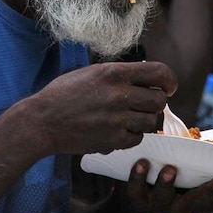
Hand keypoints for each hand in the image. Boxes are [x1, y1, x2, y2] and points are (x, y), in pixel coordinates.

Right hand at [26, 61, 177, 155]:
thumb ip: (119, 74)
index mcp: (114, 73)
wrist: (42, 121)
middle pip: (159, 100)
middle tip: (144, 105)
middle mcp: (118, 94)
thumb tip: (147, 78)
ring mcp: (117, 119)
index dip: (169, 80)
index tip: (168, 87)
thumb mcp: (91, 73)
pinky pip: (137, 139)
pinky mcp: (113, 140)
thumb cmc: (64, 94)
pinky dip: (131, 136)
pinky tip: (117, 130)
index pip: (159, 72)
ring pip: (151, 122)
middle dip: (155, 103)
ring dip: (144, 121)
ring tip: (128, 118)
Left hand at [120, 159, 212, 212]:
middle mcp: (181, 210)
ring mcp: (158, 208)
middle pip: (198, 206)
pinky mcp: (136, 201)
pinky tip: (143, 162)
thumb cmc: (170, 173)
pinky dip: (139, 177)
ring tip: (170, 169)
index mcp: (198, 202)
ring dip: (169, 186)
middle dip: (209, 193)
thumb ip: (203, 157)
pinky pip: (136, 191)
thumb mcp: (189, 167)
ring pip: (165, 203)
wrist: (131, 198)